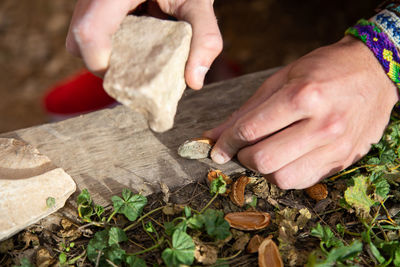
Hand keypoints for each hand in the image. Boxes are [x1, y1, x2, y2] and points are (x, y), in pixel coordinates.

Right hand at [66, 0, 221, 88]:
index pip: (88, 31)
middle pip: (78, 41)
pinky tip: (132, 41)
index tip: (128, 77)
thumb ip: (205, 38)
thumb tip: (195, 82)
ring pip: (79, 38)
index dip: (101, 63)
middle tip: (134, 70)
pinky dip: (107, 44)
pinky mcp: (94, 4)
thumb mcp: (198, 2)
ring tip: (135, 54)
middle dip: (104, 64)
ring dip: (105, 54)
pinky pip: (88, 31)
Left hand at [204, 35, 398, 188]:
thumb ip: (246, 111)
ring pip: (282, 177)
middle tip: (241, 148)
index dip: (225, 142)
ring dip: (263, 169)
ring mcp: (335, 146)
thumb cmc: (323, 70)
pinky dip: (284, 173)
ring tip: (264, 152)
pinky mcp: (343, 160)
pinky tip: (284, 157)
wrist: (374, 72)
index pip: (250, 130)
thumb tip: (212, 136)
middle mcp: (321, 124)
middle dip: (242, 157)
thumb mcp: (281, 79)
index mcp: (302, 96)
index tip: (216, 148)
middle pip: (263, 159)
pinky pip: (302, 181)